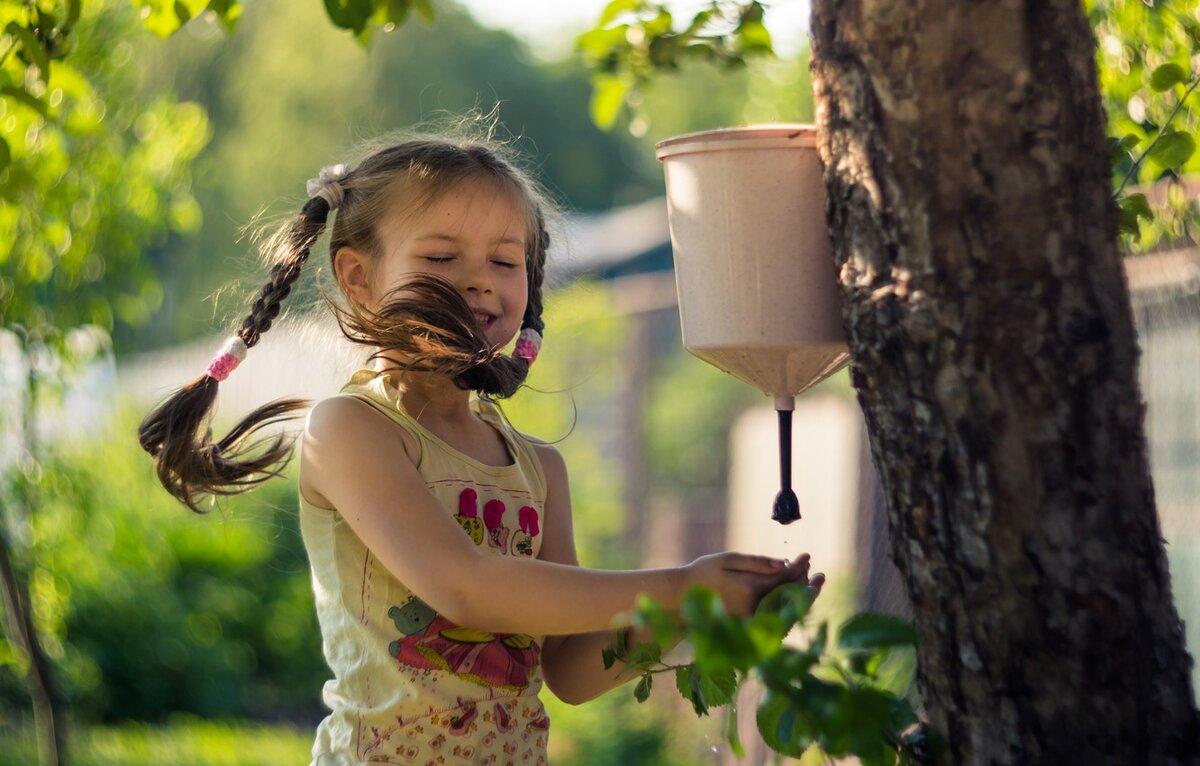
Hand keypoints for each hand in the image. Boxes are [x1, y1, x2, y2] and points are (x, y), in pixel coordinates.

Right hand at [682, 552, 813, 616]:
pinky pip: (776, 617)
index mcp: (750, 588)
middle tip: (816, 572)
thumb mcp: (727, 560)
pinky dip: (788, 606)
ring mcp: (753, 620)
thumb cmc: (703, 573)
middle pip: (791, 596)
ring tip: (810, 581)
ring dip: (800, 596)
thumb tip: (783, 563)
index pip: (785, 577)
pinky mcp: (750, 626)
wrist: (681, 599)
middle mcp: (755, 607)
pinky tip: (792, 596)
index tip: (807, 555)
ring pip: (786, 609)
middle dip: (806, 583)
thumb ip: (756, 562)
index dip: (800, 566)